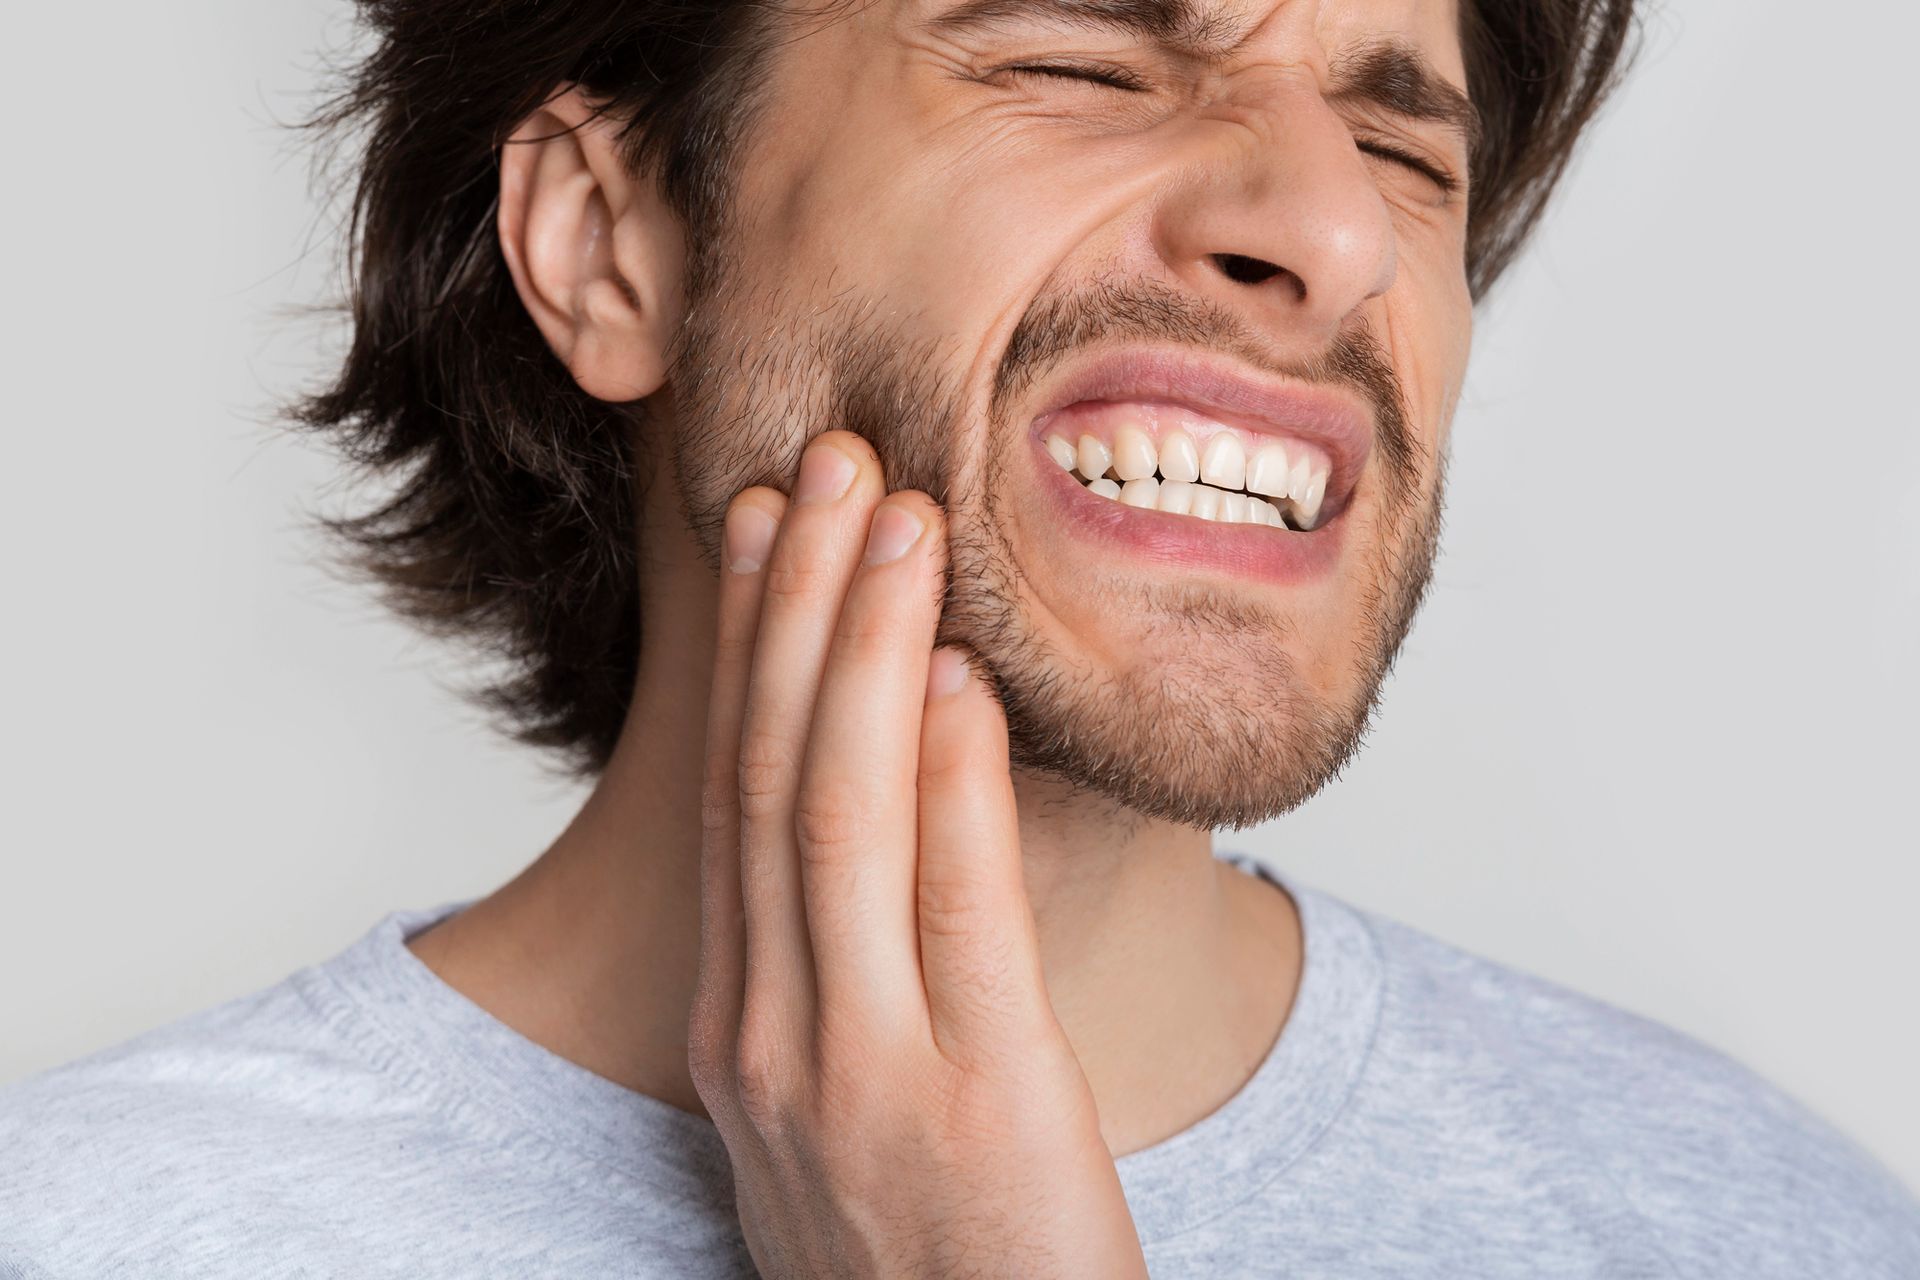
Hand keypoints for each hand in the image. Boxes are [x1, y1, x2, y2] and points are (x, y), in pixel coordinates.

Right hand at [689, 430, 1149, 1278]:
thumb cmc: (934, 1252)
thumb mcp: (852, 1105)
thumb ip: (851, 968)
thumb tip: (905, 796)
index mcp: (746, 1031)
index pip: (737, 801)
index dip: (754, 650)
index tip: (773, 529)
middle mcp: (774, 1038)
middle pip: (771, 779)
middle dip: (798, 608)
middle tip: (829, 465)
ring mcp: (857, 1072)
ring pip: (839, 818)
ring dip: (865, 651)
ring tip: (896, 518)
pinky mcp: (973, 1104)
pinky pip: (952, 909)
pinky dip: (953, 778)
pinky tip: (963, 673)